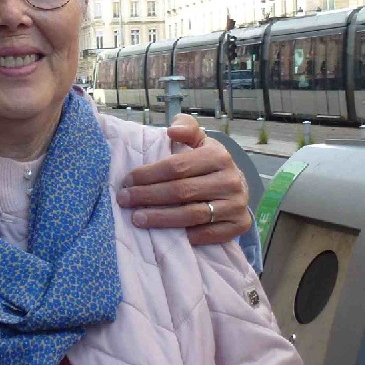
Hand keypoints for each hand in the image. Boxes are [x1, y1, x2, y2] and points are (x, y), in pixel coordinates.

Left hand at [116, 114, 251, 243]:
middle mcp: (230, 181)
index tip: (127, 181)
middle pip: (181, 191)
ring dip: (160, 219)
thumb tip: (172, 130)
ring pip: (191, 215)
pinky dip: (184, 236)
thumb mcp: (199, 141)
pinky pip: (207, 234)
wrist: (237, 186)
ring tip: (136, 219)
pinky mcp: (239, 225)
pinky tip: (163, 236)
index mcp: (218, 156)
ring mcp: (236, 205)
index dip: (149, 175)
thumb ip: (186, 128)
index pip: (177, 167)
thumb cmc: (208, 163)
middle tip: (124, 200)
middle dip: (148, 196)